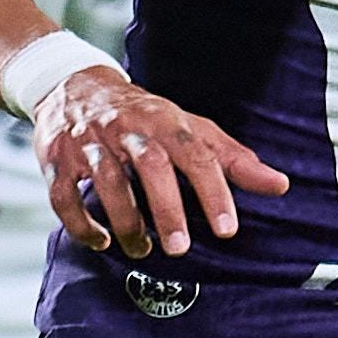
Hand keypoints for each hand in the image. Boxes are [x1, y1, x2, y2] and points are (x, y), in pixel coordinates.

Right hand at [34, 66, 286, 257]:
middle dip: (167, 209)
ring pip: (106, 180)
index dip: (214, 192)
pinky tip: (101, 242)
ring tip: (142, 250)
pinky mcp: (56, 158)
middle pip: (150, 165)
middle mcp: (127, 128)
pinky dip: (81, 223)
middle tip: (180, 249)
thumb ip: (233, 160)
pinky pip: (63, 195)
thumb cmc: (145, 118)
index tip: (227, 230)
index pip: (195, 155)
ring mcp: (89, 142)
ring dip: (126, 221)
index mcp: (165, 121)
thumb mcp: (190, 129)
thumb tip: (280, 185)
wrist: (75, 86)